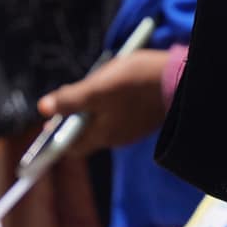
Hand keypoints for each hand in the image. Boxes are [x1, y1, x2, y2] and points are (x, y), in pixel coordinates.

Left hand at [35, 49, 171, 154]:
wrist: (183, 80)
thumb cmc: (136, 83)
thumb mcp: (98, 88)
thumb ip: (70, 99)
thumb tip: (43, 108)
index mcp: (103, 135)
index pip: (71, 146)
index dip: (56, 135)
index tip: (47, 121)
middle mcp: (117, 137)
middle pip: (86, 131)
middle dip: (74, 116)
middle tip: (70, 94)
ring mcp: (132, 128)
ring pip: (103, 120)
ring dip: (93, 106)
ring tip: (94, 84)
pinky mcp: (144, 116)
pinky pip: (119, 112)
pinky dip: (110, 102)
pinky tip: (115, 83)